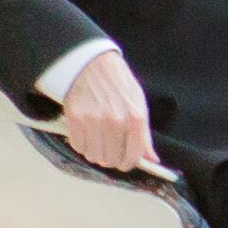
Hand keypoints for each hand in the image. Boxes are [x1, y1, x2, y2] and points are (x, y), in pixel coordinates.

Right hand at [56, 44, 170, 179]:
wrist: (92, 63)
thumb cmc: (118, 84)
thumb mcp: (139, 104)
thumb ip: (145, 134)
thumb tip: (153, 159)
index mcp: (136, 118)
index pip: (133, 156)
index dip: (128, 163)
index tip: (124, 161)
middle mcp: (116, 121)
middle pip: (111, 160)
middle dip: (110, 159)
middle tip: (109, 150)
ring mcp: (94, 121)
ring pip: (94, 156)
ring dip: (95, 153)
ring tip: (97, 141)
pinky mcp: (75, 118)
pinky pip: (78, 146)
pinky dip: (81, 145)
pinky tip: (85, 134)